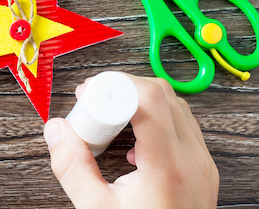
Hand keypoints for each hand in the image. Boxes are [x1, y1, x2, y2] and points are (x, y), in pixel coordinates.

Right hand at [44, 73, 218, 208]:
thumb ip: (72, 167)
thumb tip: (56, 130)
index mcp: (168, 166)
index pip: (148, 99)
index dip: (113, 87)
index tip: (87, 98)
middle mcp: (193, 159)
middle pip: (161, 94)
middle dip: (122, 89)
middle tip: (92, 104)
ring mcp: (202, 164)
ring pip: (174, 106)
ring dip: (138, 102)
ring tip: (108, 121)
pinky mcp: (202, 170)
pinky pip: (181, 126)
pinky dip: (154, 120)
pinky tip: (131, 142)